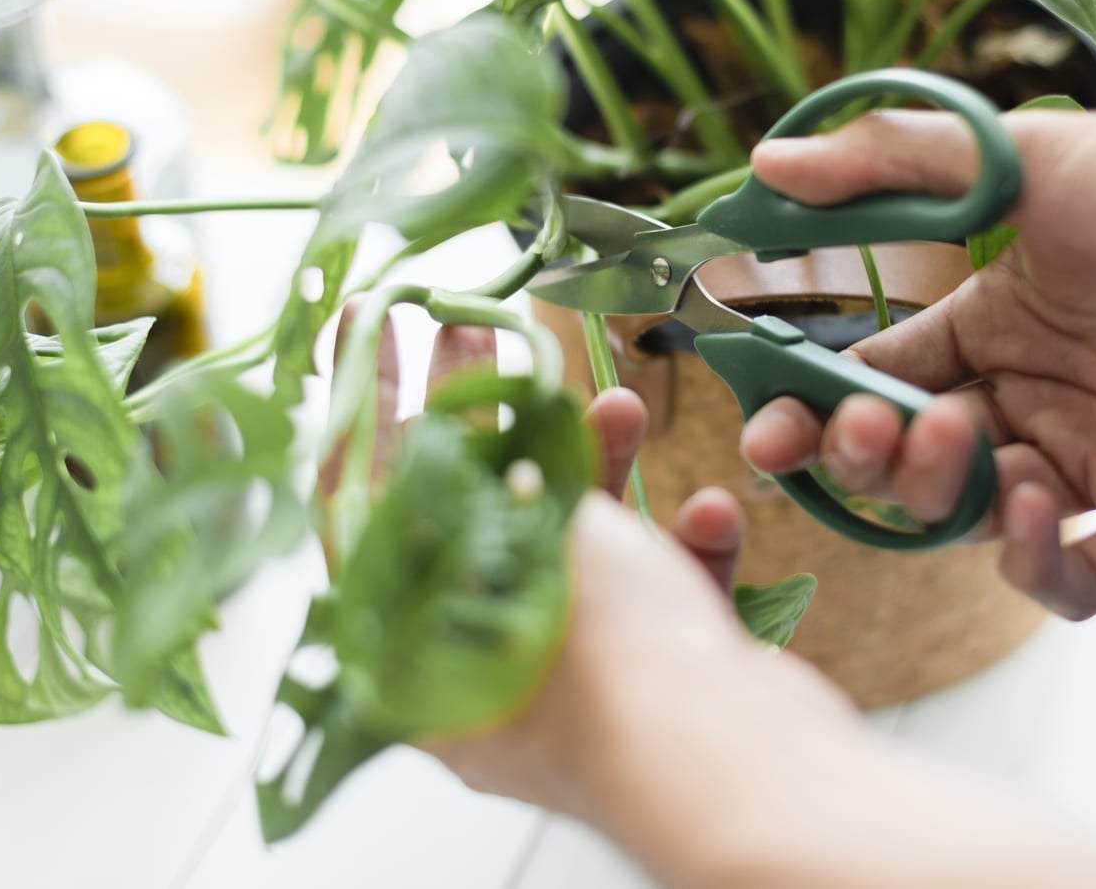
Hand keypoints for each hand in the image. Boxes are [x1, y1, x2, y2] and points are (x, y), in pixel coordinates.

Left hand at [333, 309, 854, 822]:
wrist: (733, 766)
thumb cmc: (604, 673)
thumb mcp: (523, 540)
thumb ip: (492, 481)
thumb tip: (464, 432)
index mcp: (418, 658)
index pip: (363, 512)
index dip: (362, 413)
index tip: (370, 329)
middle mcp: (488, 674)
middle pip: (473, 520)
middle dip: (493, 422)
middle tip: (484, 336)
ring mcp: (577, 683)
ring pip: (575, 552)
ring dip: (602, 472)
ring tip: (623, 408)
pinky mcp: (658, 687)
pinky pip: (660, 600)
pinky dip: (684, 552)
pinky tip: (709, 512)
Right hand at [743, 77, 1095, 618]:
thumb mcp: (1027, 156)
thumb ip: (894, 162)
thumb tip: (765, 169)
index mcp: (993, 324)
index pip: (875, 383)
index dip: (815, 411)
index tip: (767, 425)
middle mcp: (1036, 399)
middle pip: (915, 465)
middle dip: (874, 460)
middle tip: (879, 426)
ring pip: (983, 524)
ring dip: (951, 500)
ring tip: (971, 443)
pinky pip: (1080, 577)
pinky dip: (1041, 563)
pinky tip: (1038, 504)